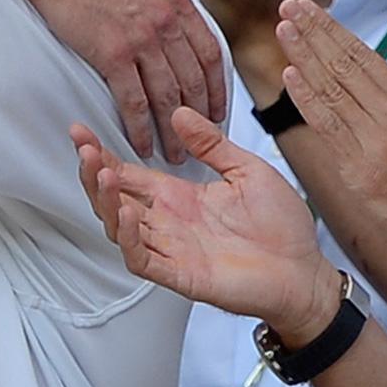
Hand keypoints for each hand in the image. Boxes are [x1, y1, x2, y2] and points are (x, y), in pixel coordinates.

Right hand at [30, 0, 227, 159]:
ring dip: (174, 130)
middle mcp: (166, 23)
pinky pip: (133, 100)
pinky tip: (141, 145)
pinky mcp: (112, 54)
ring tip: (175, 154)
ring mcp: (141, 40)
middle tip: (201, 137)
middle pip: (194, 79)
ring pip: (168, 96)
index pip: (209, 49)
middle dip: (201, 113)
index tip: (218, 104)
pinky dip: (140, 127)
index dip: (216, 82)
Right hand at [74, 114, 333, 334]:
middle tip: (83, 148)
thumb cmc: (282, 226)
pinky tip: (127, 214)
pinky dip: (129, 238)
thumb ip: (212, 144)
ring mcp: (171, 249)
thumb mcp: (248, 170)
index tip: (80, 131)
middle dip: (93, 174)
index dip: (101, 155)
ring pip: (119, 226)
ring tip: (102, 174)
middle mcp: (168, 222)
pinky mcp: (180, 274)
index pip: (128, 173)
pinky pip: (142, 258)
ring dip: (106, 201)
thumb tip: (180, 111)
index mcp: (180, 197)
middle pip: (114, 198)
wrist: (306, 272)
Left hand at [276, 0, 386, 271]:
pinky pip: (326, 127)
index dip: (334, 30)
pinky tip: (289, 76)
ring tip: (283, 29)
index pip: (365, 56)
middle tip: (288, 6)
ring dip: (302, 57)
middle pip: (344, 65)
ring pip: (331, 90)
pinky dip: (306, 100)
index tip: (310, 10)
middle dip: (313, 32)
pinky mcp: (357, 169)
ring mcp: (374, 142)